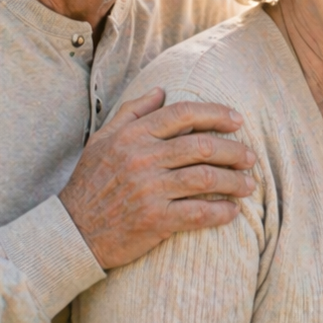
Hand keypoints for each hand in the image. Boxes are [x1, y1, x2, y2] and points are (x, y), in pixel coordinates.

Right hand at [59, 88, 255, 268]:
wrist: (72, 232)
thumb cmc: (91, 183)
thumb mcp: (103, 140)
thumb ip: (132, 112)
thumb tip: (161, 90)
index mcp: (133, 136)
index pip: (184, 114)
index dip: (216, 114)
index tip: (238, 121)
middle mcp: (143, 159)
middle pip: (203, 145)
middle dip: (234, 150)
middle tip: (250, 157)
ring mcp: (150, 189)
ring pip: (206, 178)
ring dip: (235, 181)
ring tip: (249, 185)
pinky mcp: (156, 220)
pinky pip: (199, 212)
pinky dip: (221, 212)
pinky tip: (232, 211)